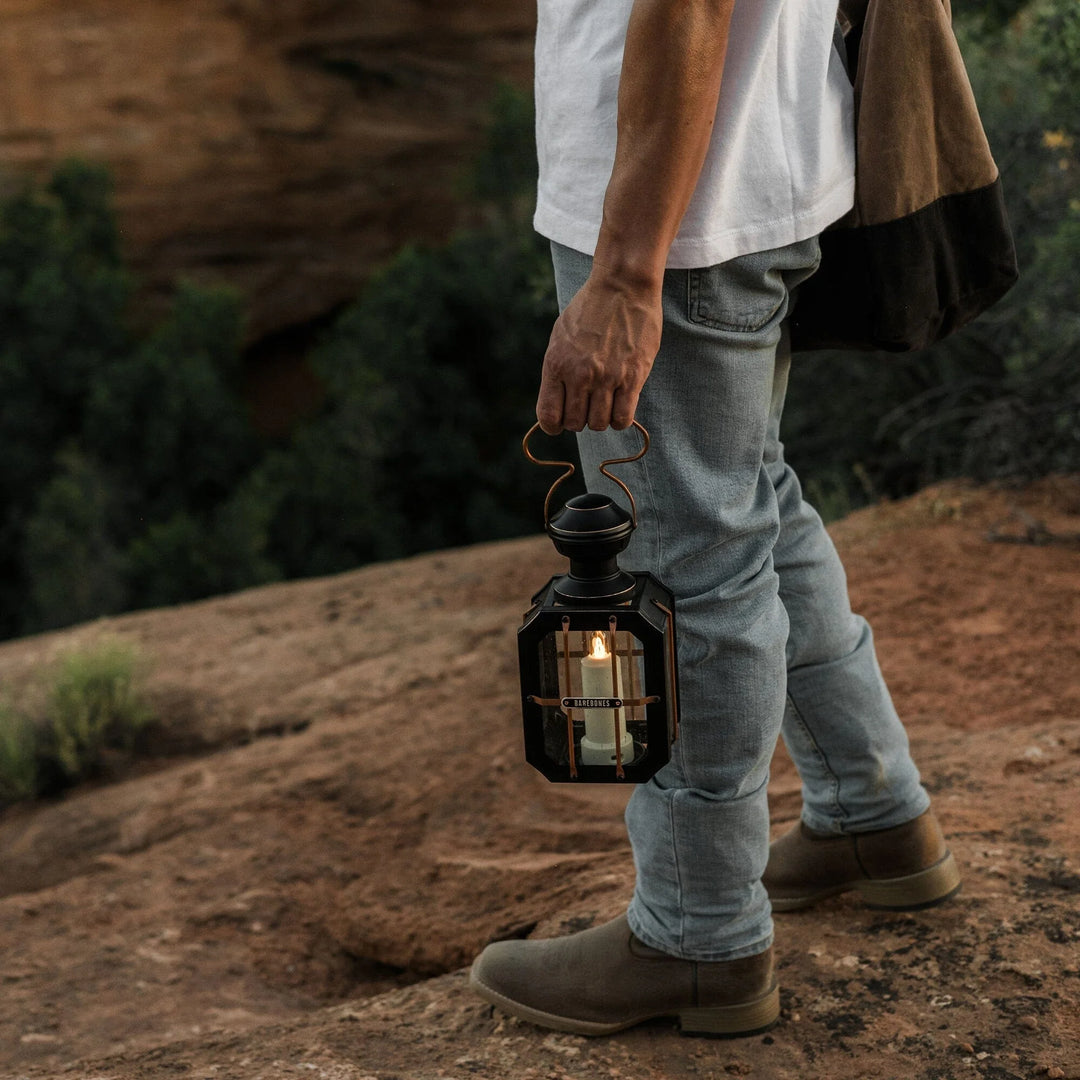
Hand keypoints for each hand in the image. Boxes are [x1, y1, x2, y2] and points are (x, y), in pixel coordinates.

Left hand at [535, 269, 661, 434]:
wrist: (621, 286)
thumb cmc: (590, 309)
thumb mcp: (561, 337)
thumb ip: (557, 369)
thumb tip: (557, 401)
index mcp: (556, 364)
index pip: (548, 416)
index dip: (554, 425)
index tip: (562, 421)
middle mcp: (579, 374)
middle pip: (575, 424)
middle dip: (580, 419)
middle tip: (588, 405)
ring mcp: (606, 377)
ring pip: (599, 424)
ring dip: (602, 418)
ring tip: (606, 402)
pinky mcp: (632, 377)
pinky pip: (624, 418)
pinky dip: (621, 419)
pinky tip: (621, 404)